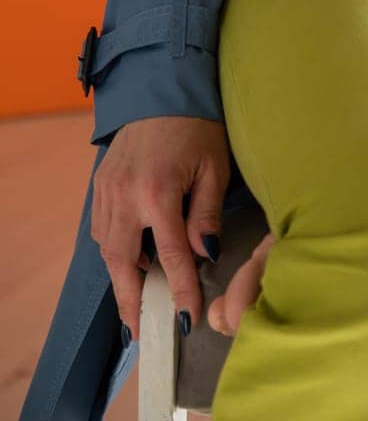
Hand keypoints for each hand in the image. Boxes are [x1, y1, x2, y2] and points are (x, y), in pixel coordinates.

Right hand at [90, 115, 230, 342]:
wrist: (162, 89)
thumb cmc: (197, 126)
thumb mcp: (214, 166)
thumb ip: (207, 214)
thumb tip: (204, 255)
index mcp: (158, 191)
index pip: (171, 255)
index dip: (180, 290)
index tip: (187, 319)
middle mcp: (126, 195)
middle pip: (125, 263)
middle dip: (132, 301)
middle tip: (142, 330)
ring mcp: (107, 190)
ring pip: (108, 249)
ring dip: (122, 276)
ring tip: (138, 300)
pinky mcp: (100, 185)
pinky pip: (102, 229)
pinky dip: (115, 250)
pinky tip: (132, 259)